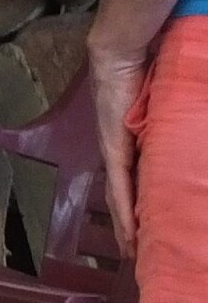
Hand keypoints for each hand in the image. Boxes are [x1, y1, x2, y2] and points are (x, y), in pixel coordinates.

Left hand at [91, 30, 151, 254]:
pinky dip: (124, 209)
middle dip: (131, 224)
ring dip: (126, 225)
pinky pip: (120, 184)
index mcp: (132, 139)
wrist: (122, 50)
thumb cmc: (149, 69)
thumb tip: (188, 141)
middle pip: (125, 195)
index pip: (136, 180)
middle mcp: (119, 147)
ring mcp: (114, 147)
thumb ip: (171, 124)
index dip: (141, 205)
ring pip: (120, 196)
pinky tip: (128, 231)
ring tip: (134, 251)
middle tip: (140, 252)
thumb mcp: (166, 106)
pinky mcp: (114, 145)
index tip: (149, 230)